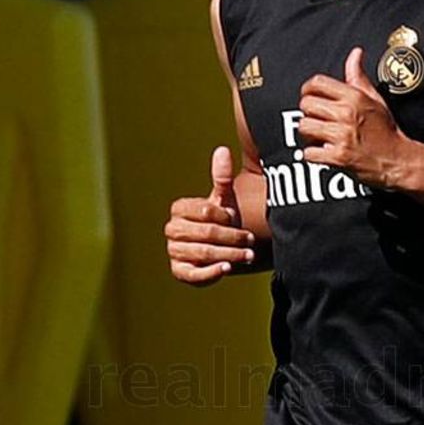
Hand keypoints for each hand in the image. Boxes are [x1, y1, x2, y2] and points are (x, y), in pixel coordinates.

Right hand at [166, 146, 255, 285]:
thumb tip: (222, 150)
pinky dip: (211, 272)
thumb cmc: (222, 219)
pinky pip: (193, 274)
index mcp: (179, 209)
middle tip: (251, 240)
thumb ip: (222, 177)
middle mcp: (173, 230)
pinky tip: (227, 268)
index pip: (204, 211)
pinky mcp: (180, 271)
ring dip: (228, 255)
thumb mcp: (223, 198)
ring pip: (203, 253)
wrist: (219, 244)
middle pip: (205, 234)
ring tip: (248, 255)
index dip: (224, 216)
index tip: (237, 217)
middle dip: (231, 238)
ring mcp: (174, 251)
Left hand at [297, 47, 410, 187]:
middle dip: (308, 113)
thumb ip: (358, 76)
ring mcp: (341, 135)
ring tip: (320, 136)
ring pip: (304, 126)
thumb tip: (355, 53)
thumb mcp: (375, 99)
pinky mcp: (338, 156)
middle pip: (306, 104)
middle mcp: (346, 113)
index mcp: (354, 97)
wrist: (398, 161)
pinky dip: (313, 155)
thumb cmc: (387, 131)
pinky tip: (324, 152)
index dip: (308, 89)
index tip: (310, 96)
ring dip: (309, 134)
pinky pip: (309, 153)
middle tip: (318, 120)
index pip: (317, 82)